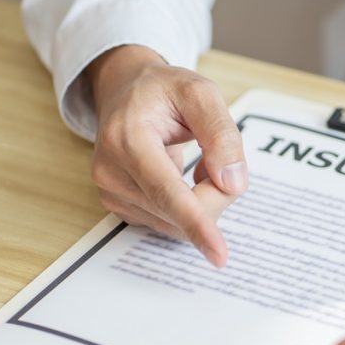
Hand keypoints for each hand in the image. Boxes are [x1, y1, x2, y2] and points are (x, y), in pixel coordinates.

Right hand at [86, 45, 249, 266]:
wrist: (123, 91)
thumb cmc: (161, 91)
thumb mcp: (200, 93)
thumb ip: (221, 135)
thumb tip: (232, 184)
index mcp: (127, 138)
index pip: (166, 192)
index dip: (196, 223)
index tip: (218, 253)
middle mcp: (111, 171)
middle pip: (179, 212)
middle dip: (213, 195)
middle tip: (218, 159)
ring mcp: (111, 193)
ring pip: (176, 224)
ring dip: (201, 201)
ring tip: (193, 162)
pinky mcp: (118, 207)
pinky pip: (167, 223)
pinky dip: (186, 207)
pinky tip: (177, 176)